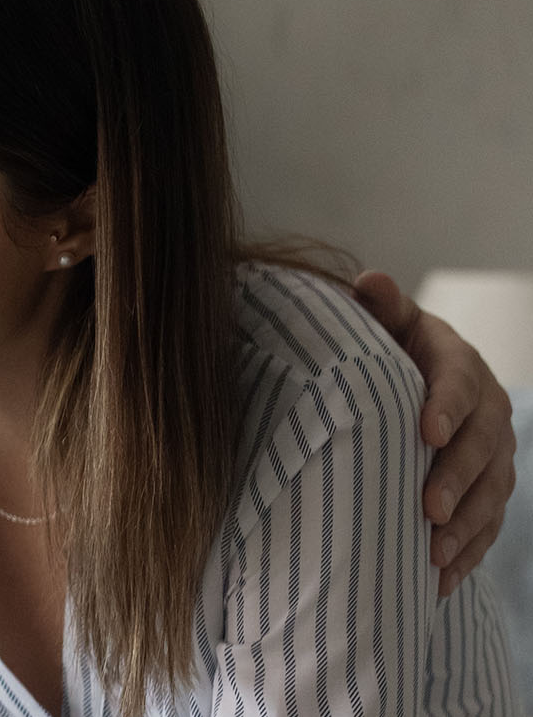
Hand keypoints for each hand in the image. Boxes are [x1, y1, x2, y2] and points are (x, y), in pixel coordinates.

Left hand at [354, 270, 517, 595]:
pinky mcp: (489, 489)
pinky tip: (440, 581)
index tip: (425, 433)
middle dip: (457, 480)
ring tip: (434, 554)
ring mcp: (493, 453)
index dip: (445, 407)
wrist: (415, 376)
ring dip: (465, 526)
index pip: (458, 384)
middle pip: (480, 448)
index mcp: (459, 364)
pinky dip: (467, 554)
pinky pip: (487, 525)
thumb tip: (369, 281)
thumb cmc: (391, 349)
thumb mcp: (389, 323)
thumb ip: (382, 307)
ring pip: (491, 493)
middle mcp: (487, 410)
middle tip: (428, 510)